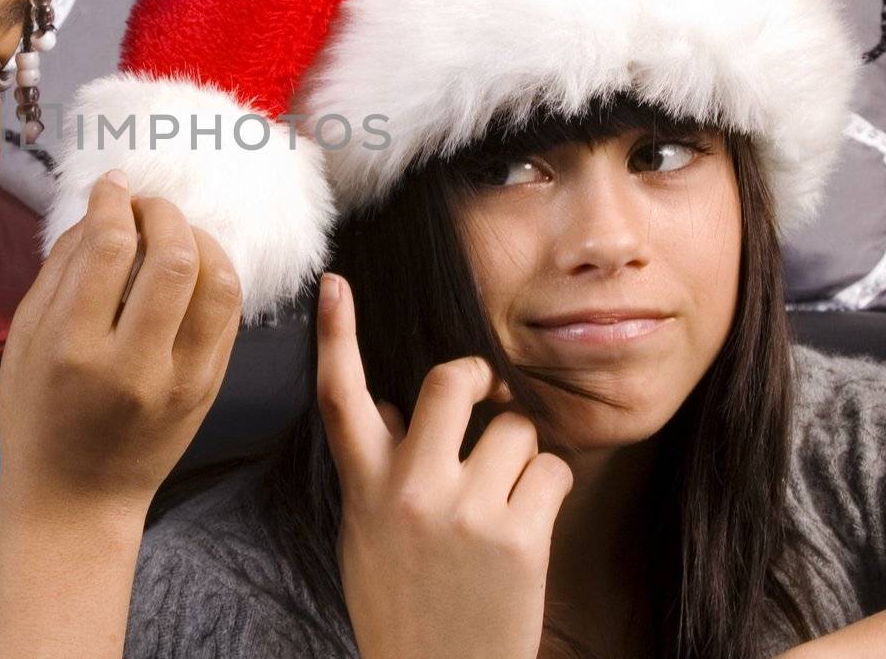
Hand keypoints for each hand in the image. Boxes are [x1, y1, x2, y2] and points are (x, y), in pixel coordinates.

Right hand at [0, 169, 242, 518]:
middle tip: (144, 206)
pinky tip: (192, 266)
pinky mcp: (209, 390)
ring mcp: (179, 382)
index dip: (114, 200)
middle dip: (163, 211)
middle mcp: (131, 366)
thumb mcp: (24, 340)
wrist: (77, 499)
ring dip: (200, 239)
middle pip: (174, 257)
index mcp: (73, 349)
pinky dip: (215, 274)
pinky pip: (229, 313)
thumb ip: (58, 269)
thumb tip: (98, 207)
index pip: (108, 247)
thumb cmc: (38, 415)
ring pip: (218, 282)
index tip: (111, 186)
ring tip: (174, 233)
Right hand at [316, 273, 571, 658]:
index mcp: (366, 488)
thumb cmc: (406, 603)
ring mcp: (467, 511)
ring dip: (521, 452)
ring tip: (507, 496)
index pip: (339, 395)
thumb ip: (381, 469)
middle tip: (489, 397)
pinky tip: (530, 522)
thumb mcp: (368, 532)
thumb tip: (402, 411)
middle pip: (449, 380)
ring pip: (515, 428)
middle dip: (479, 378)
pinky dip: (549, 488)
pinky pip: (552, 470)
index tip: (335, 282)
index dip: (334, 333)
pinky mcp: (520, 536)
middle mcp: (411, 490)